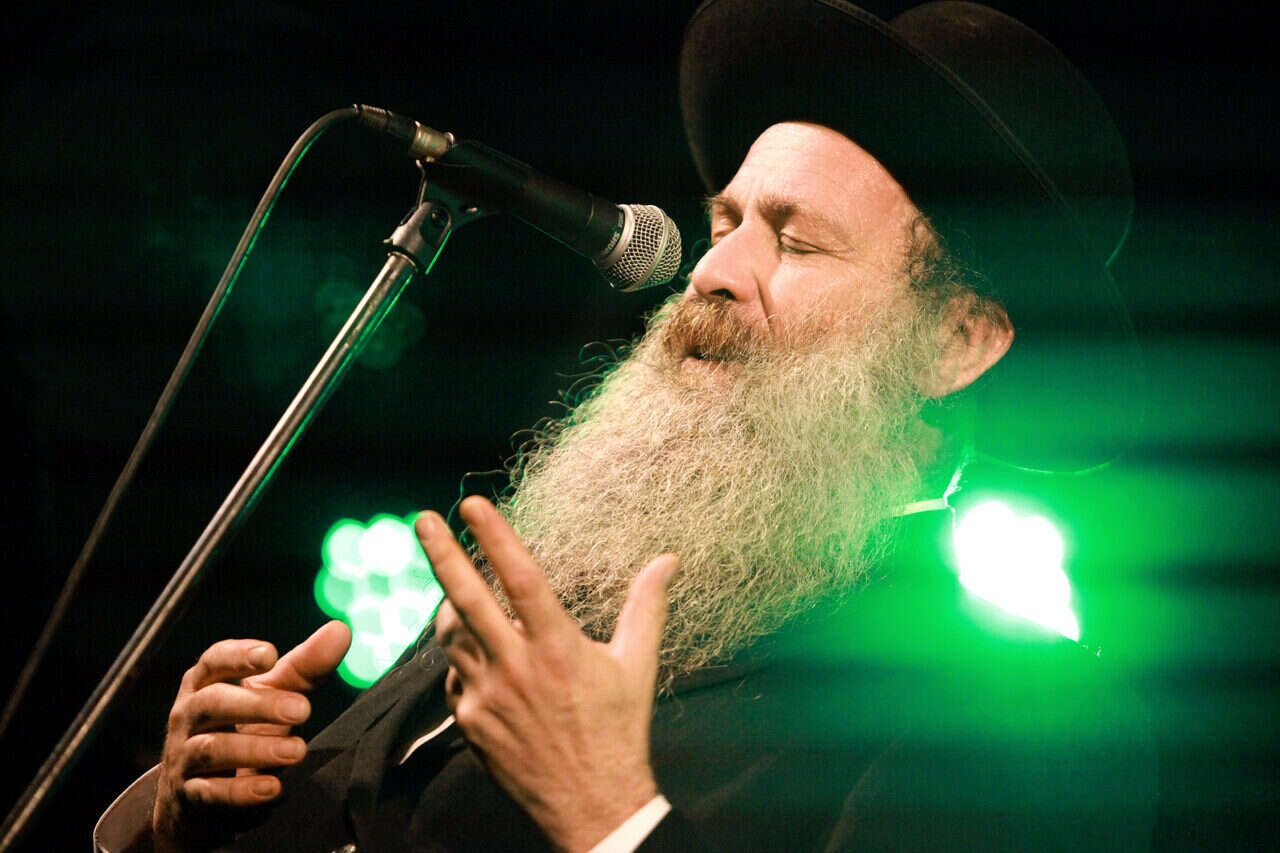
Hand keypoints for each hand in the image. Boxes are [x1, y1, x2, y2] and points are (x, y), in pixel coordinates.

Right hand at [152, 620, 350, 852]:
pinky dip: (241, 791)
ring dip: (256, 749)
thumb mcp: (274, 693)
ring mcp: (185, 755)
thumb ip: (305, 665)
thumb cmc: (244, 725)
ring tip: (298, 751)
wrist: (204, 790)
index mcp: (205, 682)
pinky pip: (211, 792)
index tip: (270, 654)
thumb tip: (342, 630)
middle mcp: (189, 715)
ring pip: (212, 748)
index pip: (214, 660)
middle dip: (258, 705)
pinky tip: (273, 788)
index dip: (238, 655)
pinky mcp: (190, 794)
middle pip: (214, 702)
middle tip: (303, 709)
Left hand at [415, 496, 678, 852]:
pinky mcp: (470, 722)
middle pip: (467, 599)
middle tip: (423, 520)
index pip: (521, 578)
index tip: (472, 504)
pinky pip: (454, 678)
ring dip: (448, 608)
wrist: (592, 803)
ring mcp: (488, 696)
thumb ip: (645, 606)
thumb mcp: (636, 665)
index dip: (495, 537)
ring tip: (453, 591)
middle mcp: (517, 667)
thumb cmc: (618, 729)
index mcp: (558, 647)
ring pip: (451, 637)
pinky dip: (461, 660)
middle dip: (442, 554)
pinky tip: (476, 657)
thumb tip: (667, 561)